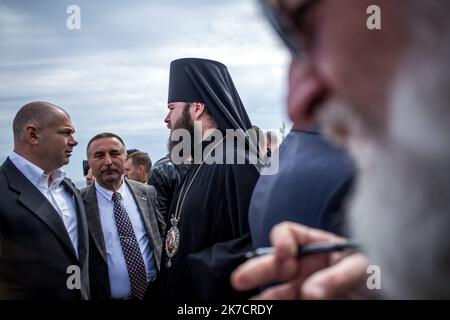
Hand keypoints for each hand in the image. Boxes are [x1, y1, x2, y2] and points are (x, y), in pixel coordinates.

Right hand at [231, 222, 369, 298]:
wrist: (387, 291)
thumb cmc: (379, 271)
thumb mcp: (363, 267)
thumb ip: (338, 276)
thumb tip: (310, 292)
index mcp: (317, 246)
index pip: (289, 234)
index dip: (282, 242)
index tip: (286, 257)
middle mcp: (306, 266)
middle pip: (275, 264)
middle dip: (256, 270)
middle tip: (239, 281)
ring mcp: (305, 288)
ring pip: (277, 291)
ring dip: (263, 297)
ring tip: (250, 307)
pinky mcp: (307, 302)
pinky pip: (287, 303)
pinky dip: (276, 305)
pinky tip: (266, 308)